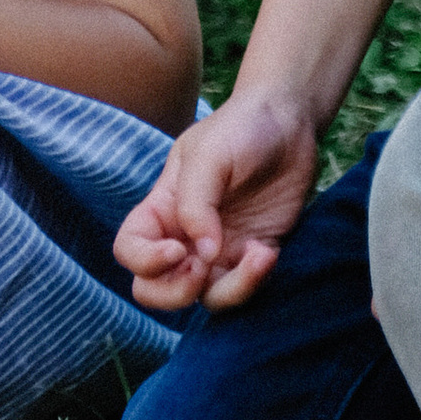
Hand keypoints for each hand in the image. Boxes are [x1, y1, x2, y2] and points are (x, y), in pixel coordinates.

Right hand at [112, 89, 320, 314]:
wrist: (290, 121)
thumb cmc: (240, 129)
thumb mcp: (208, 154)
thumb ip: (196, 204)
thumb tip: (203, 256)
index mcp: (162, 208)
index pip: (129, 249)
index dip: (144, 261)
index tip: (176, 249)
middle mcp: (185, 236)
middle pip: (154, 289)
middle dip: (173, 294)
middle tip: (202, 267)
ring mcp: (219, 250)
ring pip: (202, 298)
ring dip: (229, 290)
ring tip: (258, 255)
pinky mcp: (253, 256)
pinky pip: (243, 289)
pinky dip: (253, 282)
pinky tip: (267, 252)